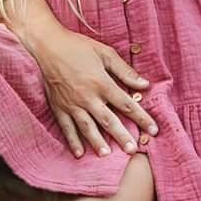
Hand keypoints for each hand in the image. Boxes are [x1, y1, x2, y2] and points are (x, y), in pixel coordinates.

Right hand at [22, 26, 156, 157]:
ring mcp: (72, 104)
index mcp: (101, 82)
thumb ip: (125, 71)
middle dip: (122, 136)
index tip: (153, 129)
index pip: (126, 104)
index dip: (141, 117)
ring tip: (106, 155)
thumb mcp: (105, 53)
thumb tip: (145, 85)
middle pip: (108, 120)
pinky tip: (79, 153)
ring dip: (97, 142)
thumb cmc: (78, 46)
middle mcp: (87, 97)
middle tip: (132, 150)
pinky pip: (66, 127)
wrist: (47, 46)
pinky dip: (72, 141)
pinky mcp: (58, 107)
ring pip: (87, 127)